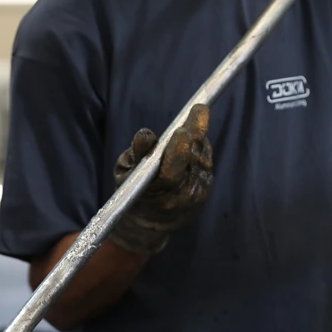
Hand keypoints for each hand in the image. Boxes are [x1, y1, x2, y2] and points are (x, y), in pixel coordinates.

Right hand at [109, 104, 212, 256]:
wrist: (153, 221)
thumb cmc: (134, 191)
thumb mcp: (125, 175)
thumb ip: (136, 156)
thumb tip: (145, 135)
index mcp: (155, 194)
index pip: (170, 173)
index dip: (178, 152)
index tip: (181, 131)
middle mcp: (180, 195)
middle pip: (192, 160)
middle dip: (196, 133)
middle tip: (198, 110)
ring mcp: (197, 191)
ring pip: (202, 156)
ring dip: (198, 137)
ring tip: (193, 121)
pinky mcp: (207, 187)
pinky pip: (206, 160)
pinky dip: (200, 147)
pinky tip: (194, 140)